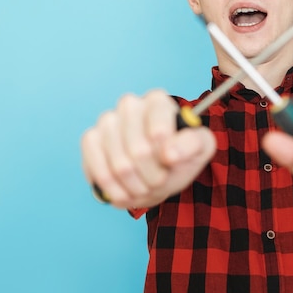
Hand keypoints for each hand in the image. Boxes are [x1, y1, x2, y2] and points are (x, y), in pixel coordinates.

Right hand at [81, 90, 216, 208]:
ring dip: (135, 186)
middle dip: (153, 175)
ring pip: (119, 164)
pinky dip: (113, 188)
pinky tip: (123, 191)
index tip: (170, 161)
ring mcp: (107, 121)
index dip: (165, 151)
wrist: (158, 172)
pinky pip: (97, 168)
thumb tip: (170, 153)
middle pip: (139, 150)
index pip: (158, 126)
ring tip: (144, 187)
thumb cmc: (180, 155)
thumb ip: (194, 144)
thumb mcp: (201, 147)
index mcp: (158, 101)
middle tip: (160, 180)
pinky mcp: (90, 140)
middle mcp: (130, 105)